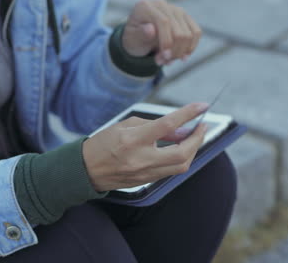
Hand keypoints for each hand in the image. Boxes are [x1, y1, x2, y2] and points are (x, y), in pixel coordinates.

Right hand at [83, 103, 208, 191]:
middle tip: (202, 127)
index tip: (201, 106)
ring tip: (194, 137)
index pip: (167, 125)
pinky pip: (171, 171)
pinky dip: (180, 158)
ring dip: (192, 150)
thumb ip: (154, 125)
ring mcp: (145, 173)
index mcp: (133, 140)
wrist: (85, 170)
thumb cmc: (103, 143)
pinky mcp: (147, 181)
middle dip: (198, 139)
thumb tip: (180, 129)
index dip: (188, 114)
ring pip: (181, 166)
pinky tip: (180, 149)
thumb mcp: (126, 125)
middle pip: (182, 153)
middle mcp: (141, 159)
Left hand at [122, 0, 201, 65]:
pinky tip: (182, 57)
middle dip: (173, 52)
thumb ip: (140, 34)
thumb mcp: (132, 39)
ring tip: (168, 61)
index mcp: (146, 7)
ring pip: (189, 34)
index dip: (167, 42)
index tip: (165, 58)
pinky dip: (190, 48)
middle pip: (179, 30)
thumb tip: (151, 29)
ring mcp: (176, 10)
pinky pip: (196, 33)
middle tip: (162, 62)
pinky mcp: (185, 17)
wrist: (139, 38)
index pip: (164, 22)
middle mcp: (162, 5)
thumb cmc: (134, 39)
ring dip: (181, 52)